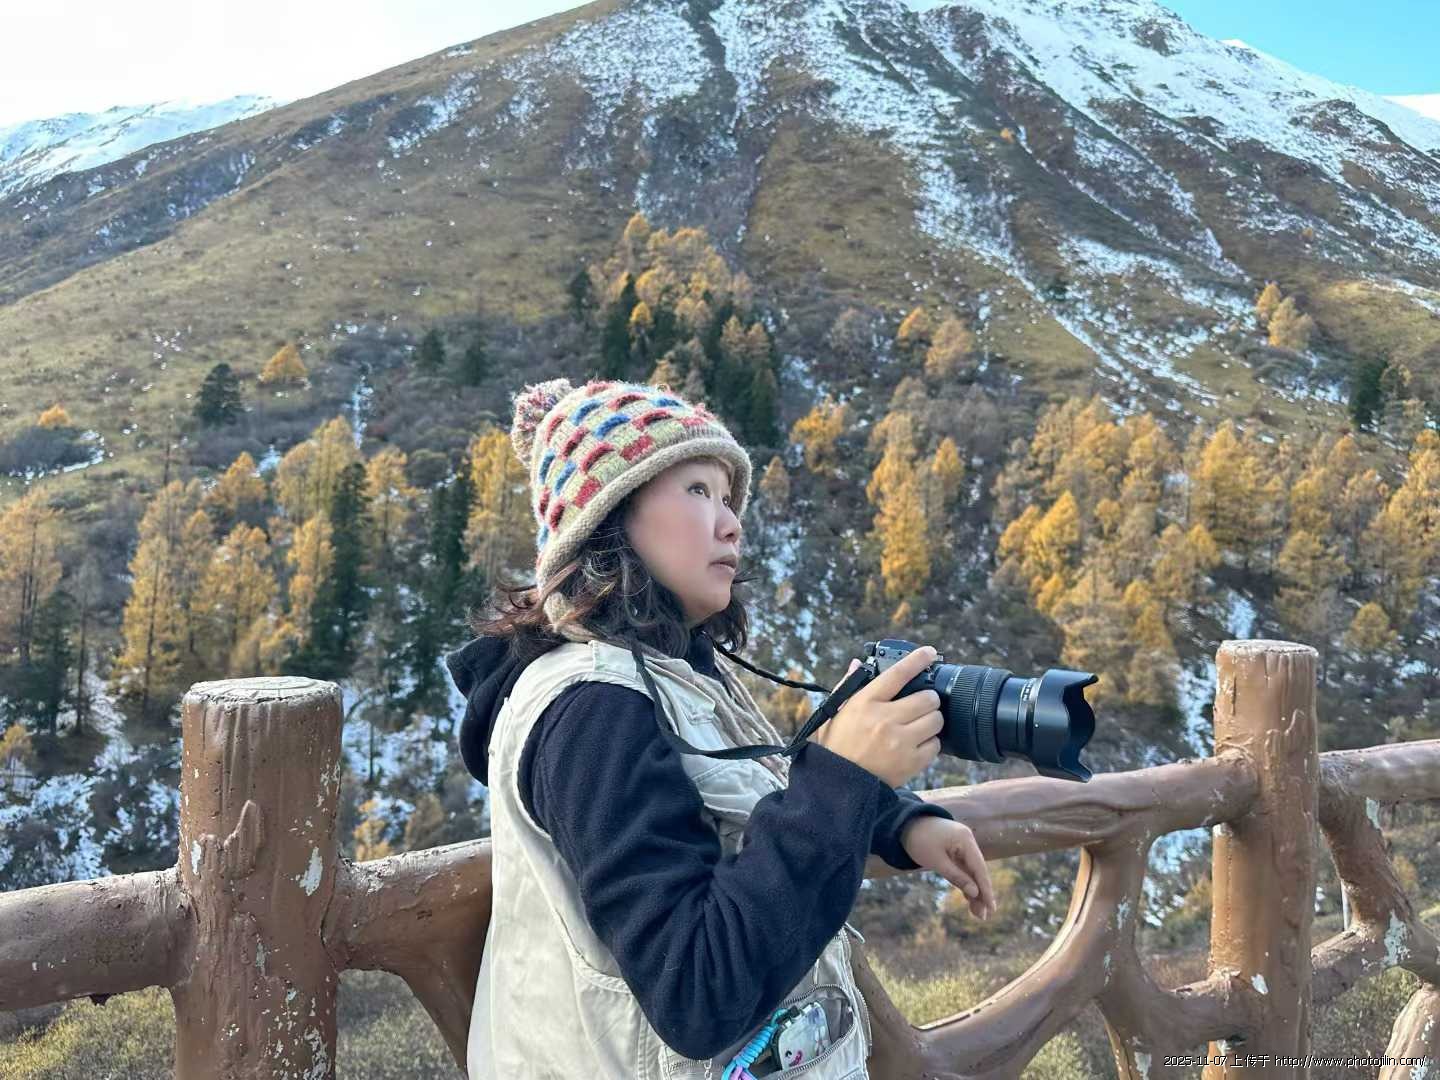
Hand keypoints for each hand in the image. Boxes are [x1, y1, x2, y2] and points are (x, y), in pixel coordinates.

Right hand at [811, 646, 942, 787]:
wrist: (839, 786)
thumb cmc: (836, 746)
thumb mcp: (835, 713)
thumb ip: (848, 687)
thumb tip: (857, 664)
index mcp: (865, 703)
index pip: (897, 673)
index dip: (917, 659)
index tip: (929, 652)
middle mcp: (885, 719)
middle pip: (927, 698)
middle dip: (928, 699)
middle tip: (921, 704)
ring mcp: (900, 742)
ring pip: (936, 720)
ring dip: (931, 721)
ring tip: (918, 726)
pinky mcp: (911, 762)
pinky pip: (935, 745)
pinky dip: (929, 744)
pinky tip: (915, 745)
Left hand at [899, 817, 995, 920]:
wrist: (904, 823)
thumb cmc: (919, 840)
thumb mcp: (936, 861)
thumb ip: (956, 876)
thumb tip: (975, 893)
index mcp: (965, 840)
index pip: (979, 868)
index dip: (986, 889)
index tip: (991, 907)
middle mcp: (968, 842)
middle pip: (978, 871)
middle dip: (981, 894)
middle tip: (984, 917)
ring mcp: (962, 846)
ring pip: (971, 872)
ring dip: (974, 892)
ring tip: (978, 914)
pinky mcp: (955, 851)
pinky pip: (963, 869)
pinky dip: (965, 883)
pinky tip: (970, 899)